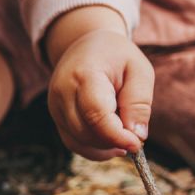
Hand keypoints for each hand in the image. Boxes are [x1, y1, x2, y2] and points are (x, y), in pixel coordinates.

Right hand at [47, 21, 153, 160]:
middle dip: (113, 141)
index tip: (137, 143)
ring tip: (125, 137)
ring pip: (78, 141)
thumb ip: (139, 101)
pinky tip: (111, 143)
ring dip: (104, 147)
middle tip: (136, 136)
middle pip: (85, 131)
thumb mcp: (139, 70)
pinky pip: (73, 143)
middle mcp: (62, 92)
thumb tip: (137, 135)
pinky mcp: (55, 116)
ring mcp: (55, 105)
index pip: (95, 113)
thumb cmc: (116, 57)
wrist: (85, 45)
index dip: (116, 135)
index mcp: (84, 75)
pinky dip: (94, 149)